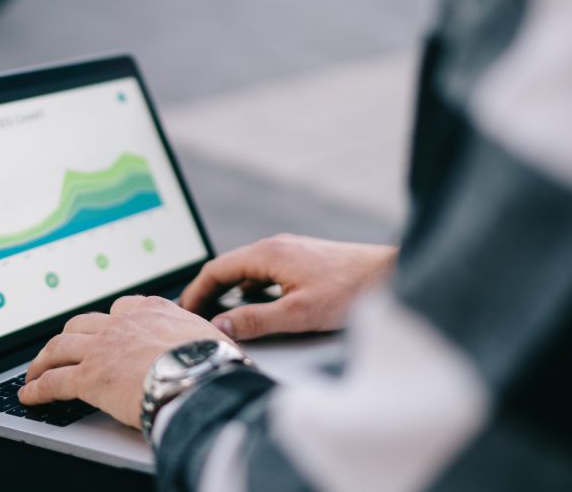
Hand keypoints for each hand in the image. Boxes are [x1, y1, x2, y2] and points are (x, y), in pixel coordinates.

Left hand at [18, 295, 234, 427]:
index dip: (106, 323)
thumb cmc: (212, 361)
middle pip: (81, 324)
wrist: (199, 376)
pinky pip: (54, 381)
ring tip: (35, 372)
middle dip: (68, 337)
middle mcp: (122, 324)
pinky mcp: (89, 377)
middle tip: (60, 350)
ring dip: (43, 360)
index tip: (102, 330)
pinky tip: (30, 395)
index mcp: (151, 311)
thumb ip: (197, 337)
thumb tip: (213, 346)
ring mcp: (102, 348)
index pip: (120, 310)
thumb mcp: (209, 336)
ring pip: (60, 347)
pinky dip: (37, 388)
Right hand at [179, 234, 396, 340]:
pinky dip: (251, 289)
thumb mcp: (297, 313)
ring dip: (230, 292)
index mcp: (267, 253)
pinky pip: (265, 272)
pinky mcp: (303, 260)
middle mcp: (275, 247)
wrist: (388, 274)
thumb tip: (220, 325)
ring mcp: (290, 251)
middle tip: (195, 317)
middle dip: (209, 293)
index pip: (216, 269)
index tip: (183, 312)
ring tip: (219, 316)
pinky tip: (256, 307)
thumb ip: (255, 320)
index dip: (195, 292)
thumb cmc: (349, 290)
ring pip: (248, 270)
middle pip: (229, 268)